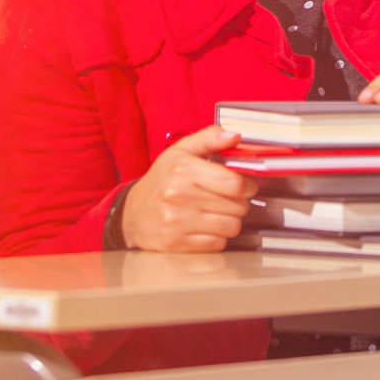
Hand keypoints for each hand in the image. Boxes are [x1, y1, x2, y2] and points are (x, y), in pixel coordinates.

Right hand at [122, 125, 258, 252]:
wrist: (131, 214)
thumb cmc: (160, 181)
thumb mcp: (180, 152)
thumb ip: (208, 138)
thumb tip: (235, 136)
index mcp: (183, 170)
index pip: (234, 183)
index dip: (248, 184)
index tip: (247, 184)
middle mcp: (179, 197)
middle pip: (237, 206)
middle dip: (240, 202)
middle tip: (230, 198)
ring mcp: (178, 222)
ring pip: (231, 227)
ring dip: (231, 220)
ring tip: (220, 212)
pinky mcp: (178, 244)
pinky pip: (218, 244)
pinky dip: (218, 236)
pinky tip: (208, 226)